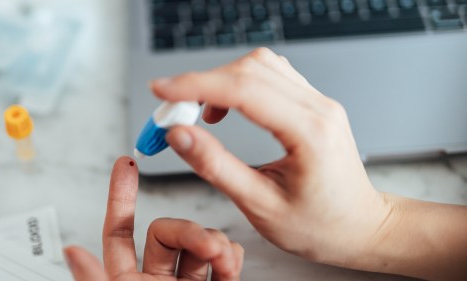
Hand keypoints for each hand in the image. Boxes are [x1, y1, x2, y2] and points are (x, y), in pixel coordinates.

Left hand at [64, 157, 243, 280]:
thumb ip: (96, 279)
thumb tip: (70, 251)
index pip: (119, 231)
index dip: (121, 196)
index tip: (124, 163)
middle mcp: (157, 280)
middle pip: (169, 232)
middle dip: (189, 231)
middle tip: (206, 245)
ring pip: (200, 241)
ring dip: (214, 244)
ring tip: (222, 260)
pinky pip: (225, 258)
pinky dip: (231, 255)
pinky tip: (231, 263)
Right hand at [151, 48, 391, 269]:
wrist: (359, 227)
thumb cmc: (319, 226)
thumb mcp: (260, 205)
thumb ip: (216, 166)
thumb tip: (179, 135)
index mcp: (309, 133)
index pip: (245, 90)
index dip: (196, 86)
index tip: (162, 90)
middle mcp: (318, 108)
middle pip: (250, 69)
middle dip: (201, 83)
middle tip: (172, 111)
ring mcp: (318, 102)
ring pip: (260, 66)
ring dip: (220, 81)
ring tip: (198, 112)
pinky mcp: (312, 104)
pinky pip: (271, 76)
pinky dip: (238, 84)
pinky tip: (225, 108)